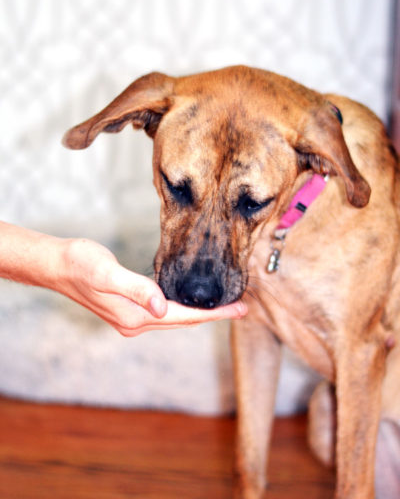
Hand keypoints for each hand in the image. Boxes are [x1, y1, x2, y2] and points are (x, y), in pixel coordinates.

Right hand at [58, 238, 247, 335]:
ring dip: (198, 312)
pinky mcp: (127, 310)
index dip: (214, 314)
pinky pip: (162, 313)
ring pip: (173, 318)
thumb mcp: (107, 272)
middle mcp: (135, 323)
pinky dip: (181, 308)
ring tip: (223, 305)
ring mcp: (130, 319)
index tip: (241, 309)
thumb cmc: (80, 264)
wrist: (56, 266)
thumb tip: (162, 306)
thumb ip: (136, 289)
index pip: (183, 317)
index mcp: (135, 317)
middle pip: (183, 321)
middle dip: (212, 315)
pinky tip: (189, 300)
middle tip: (242, 307)